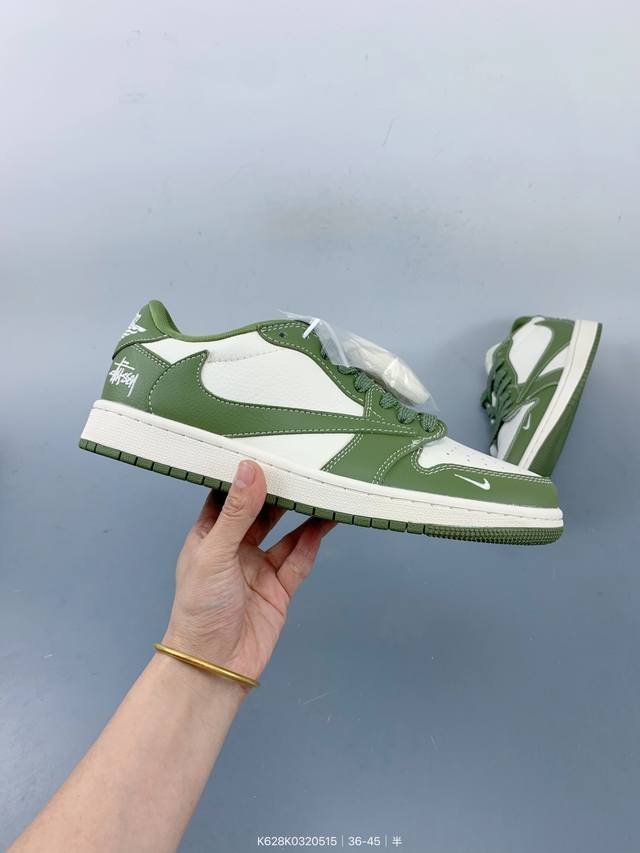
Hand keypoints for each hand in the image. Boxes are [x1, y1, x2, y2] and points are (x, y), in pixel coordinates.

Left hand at [162, 460, 334, 682]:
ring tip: (321, 490)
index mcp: (209, 536)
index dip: (243, 474)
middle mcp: (235, 548)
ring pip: (286, 534)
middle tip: (302, 464)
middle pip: (261, 512)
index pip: (226, 496)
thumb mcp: (215, 552)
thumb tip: (251, 468)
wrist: (214, 665)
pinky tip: (324, 524)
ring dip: (302, 515)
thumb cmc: (200, 607)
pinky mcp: (280, 589)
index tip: (263, 447)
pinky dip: (312, 543)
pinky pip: (298, 560)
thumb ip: (236, 512)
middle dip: (279, 492)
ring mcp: (259, 569)